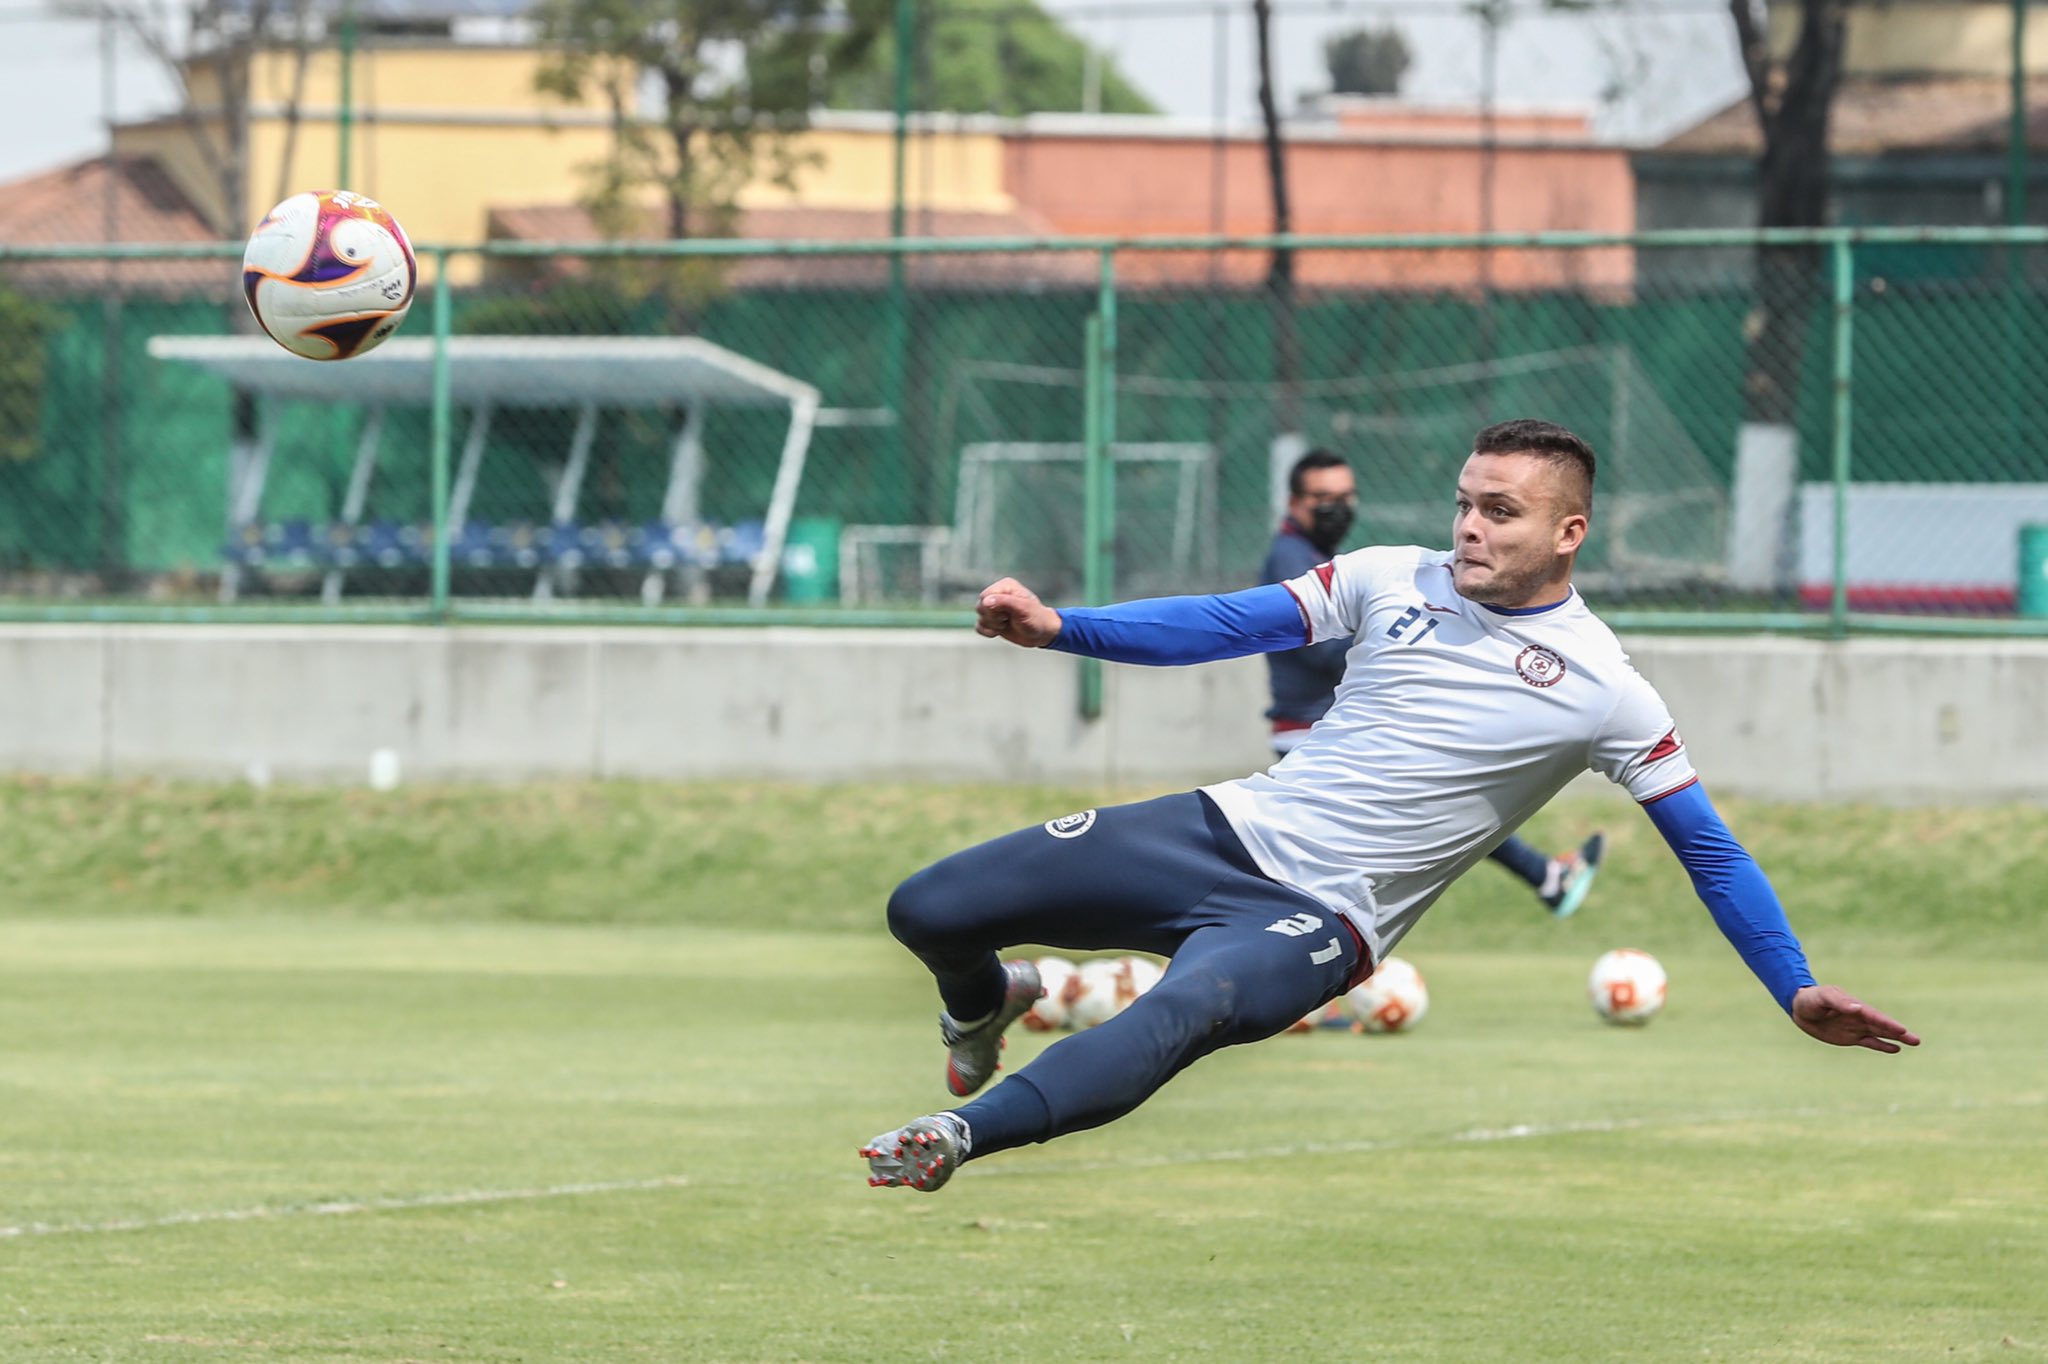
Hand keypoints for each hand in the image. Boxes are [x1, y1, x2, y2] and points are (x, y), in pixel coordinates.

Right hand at [975, 578, 1062, 647]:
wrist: (1042, 633)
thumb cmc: (1036, 618)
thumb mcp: (1023, 609)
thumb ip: (1004, 602)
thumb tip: (985, 601)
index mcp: (1005, 586)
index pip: (985, 596)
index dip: (992, 609)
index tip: (1007, 614)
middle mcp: (998, 595)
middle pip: (980, 607)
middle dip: (993, 618)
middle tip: (1008, 619)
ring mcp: (994, 608)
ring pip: (980, 618)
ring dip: (993, 626)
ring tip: (1007, 624)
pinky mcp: (992, 620)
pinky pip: (979, 627)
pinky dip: (988, 632)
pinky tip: (1001, 631)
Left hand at [1790, 984, 1920, 1052]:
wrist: (1800, 1007)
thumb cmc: (1811, 998)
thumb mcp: (1823, 998)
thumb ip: (1839, 1003)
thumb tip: (1857, 1008)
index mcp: (1854, 1006)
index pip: (1873, 1016)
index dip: (1886, 1023)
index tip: (1901, 1030)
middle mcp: (1859, 1017)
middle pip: (1882, 1025)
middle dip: (1898, 1032)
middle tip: (1917, 1040)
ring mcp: (1856, 1027)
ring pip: (1880, 1034)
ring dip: (1896, 1038)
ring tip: (1914, 1041)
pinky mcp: (1850, 1037)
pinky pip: (1869, 1042)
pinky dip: (1882, 1045)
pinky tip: (1895, 1049)